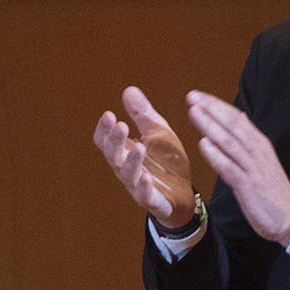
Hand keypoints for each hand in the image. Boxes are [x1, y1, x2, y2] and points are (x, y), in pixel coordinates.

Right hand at [91, 87, 198, 226]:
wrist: (185, 193)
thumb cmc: (166, 161)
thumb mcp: (157, 132)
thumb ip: (142, 114)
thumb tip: (128, 89)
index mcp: (124, 152)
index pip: (105, 142)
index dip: (104, 130)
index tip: (109, 115)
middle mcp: (125, 169)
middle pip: (113, 156)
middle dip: (115, 141)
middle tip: (121, 125)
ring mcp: (137, 186)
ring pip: (128, 175)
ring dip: (132, 161)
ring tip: (139, 147)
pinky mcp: (152, 200)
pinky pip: (145, 195)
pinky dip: (144, 187)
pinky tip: (147, 177)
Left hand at [184, 93, 289, 241]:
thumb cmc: (272, 192)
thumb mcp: (261, 161)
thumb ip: (247, 143)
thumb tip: (238, 121)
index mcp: (259, 144)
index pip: (237, 118)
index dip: (217, 105)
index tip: (199, 95)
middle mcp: (257, 151)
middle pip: (232, 125)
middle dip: (212, 109)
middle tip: (192, 96)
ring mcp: (252, 167)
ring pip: (229, 141)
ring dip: (210, 125)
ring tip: (194, 112)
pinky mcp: (248, 185)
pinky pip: (229, 167)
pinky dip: (216, 155)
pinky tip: (203, 144)